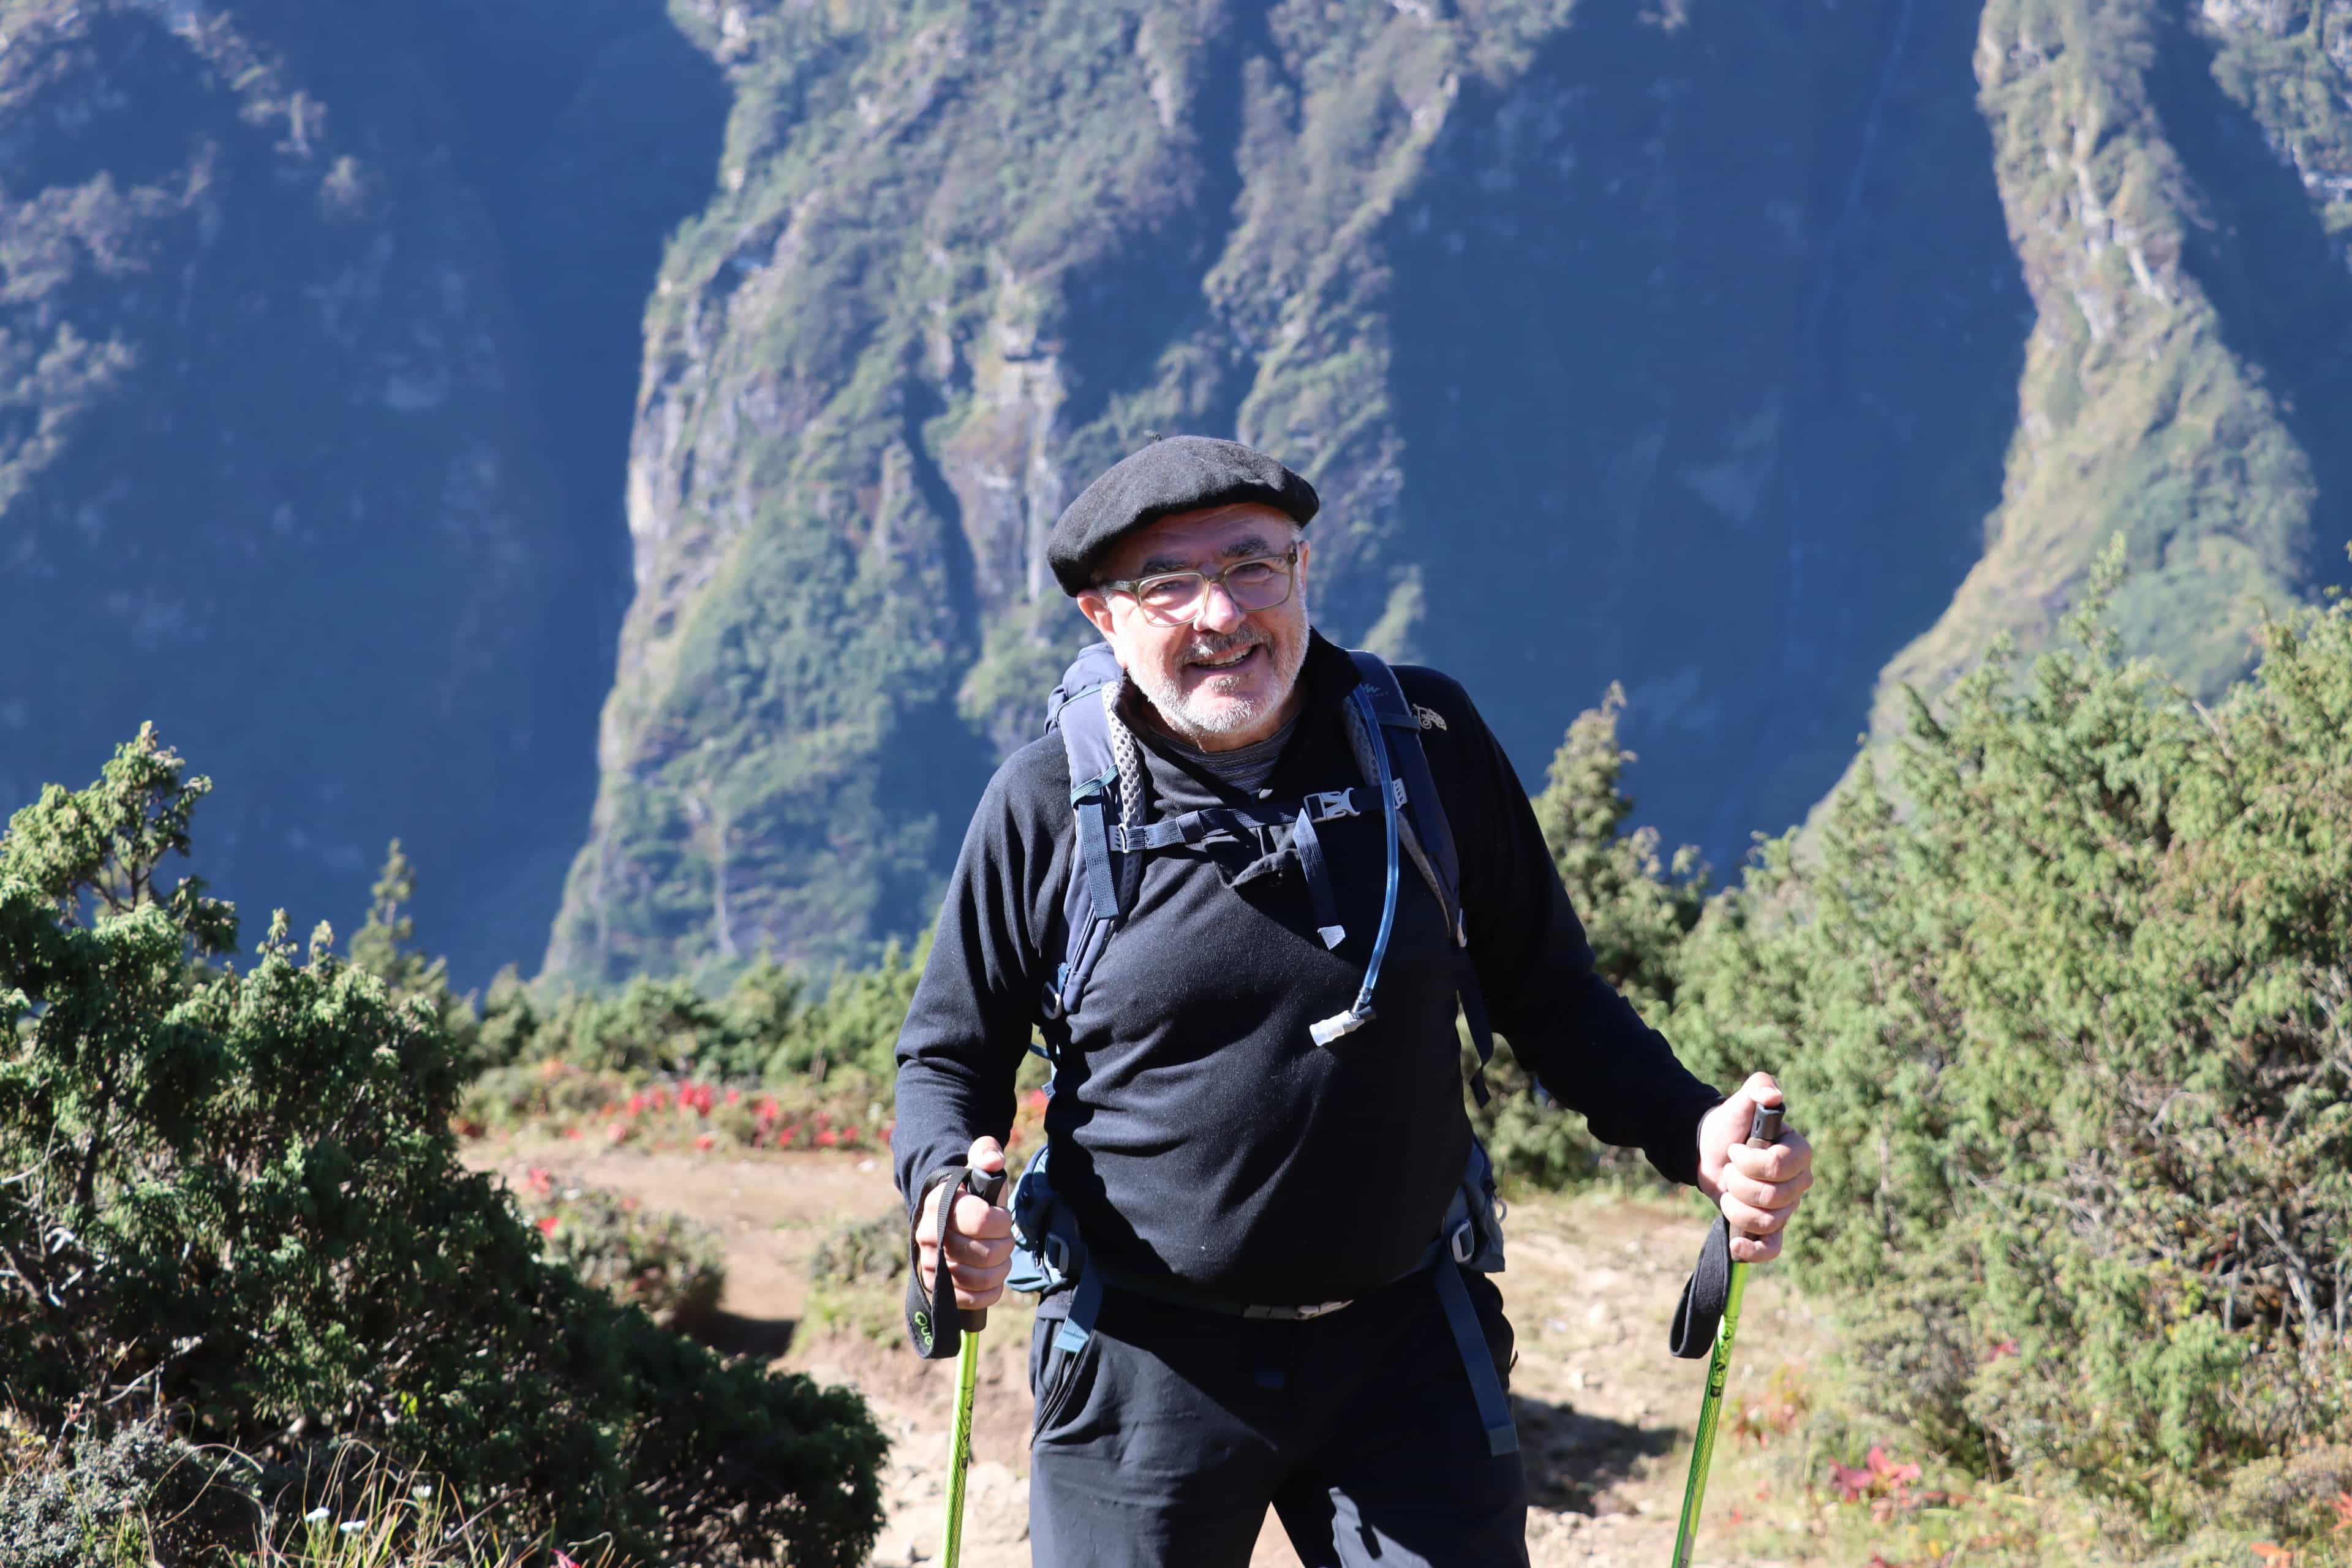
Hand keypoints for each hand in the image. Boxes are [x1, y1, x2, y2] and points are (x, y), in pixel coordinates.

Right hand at [914, 1136, 1014, 1310]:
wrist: (947, 1216)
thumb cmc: (969, 1193)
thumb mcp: (977, 1167)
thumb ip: (986, 1154)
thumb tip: (993, 1160)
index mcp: (939, 1203)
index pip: (981, 1220)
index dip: (1001, 1221)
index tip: (1001, 1215)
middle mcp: (928, 1235)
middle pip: (983, 1254)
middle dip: (1004, 1246)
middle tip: (1004, 1237)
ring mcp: (930, 1264)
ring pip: (977, 1279)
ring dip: (999, 1269)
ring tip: (1001, 1256)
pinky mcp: (937, 1288)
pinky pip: (970, 1300)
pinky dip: (989, 1291)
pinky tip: (993, 1277)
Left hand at [1695, 1072, 1813, 1263]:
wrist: (1709, 1151)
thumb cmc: (1729, 1125)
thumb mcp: (1740, 1102)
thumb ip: (1758, 1088)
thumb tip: (1773, 1096)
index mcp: (1799, 1152)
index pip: (1780, 1167)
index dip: (1750, 1161)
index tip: (1735, 1149)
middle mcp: (1798, 1182)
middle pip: (1772, 1198)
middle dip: (1738, 1183)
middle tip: (1728, 1169)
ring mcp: (1786, 1207)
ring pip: (1766, 1221)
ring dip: (1735, 1206)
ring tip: (1727, 1190)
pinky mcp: (1769, 1227)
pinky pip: (1772, 1248)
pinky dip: (1755, 1251)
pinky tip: (1738, 1246)